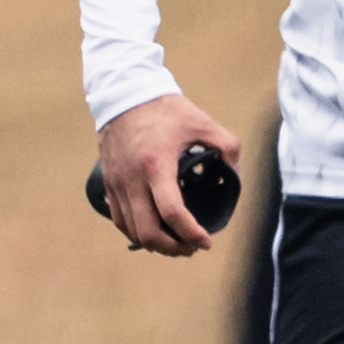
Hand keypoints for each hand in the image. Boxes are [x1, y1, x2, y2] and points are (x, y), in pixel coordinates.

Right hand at [97, 93, 242, 255]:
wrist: (124, 95)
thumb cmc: (166, 110)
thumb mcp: (204, 123)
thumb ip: (227, 148)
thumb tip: (235, 176)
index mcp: (156, 165)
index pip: (172, 212)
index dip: (191, 234)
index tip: (206, 241)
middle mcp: (132, 179)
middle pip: (148, 231)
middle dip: (174, 248)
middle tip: (193, 247)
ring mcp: (116, 184)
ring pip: (132, 231)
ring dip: (156, 244)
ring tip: (177, 243)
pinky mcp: (108, 184)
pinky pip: (120, 220)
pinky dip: (138, 233)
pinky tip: (155, 232)